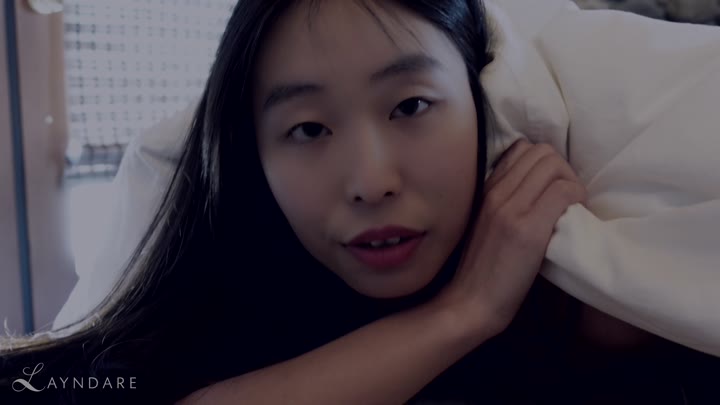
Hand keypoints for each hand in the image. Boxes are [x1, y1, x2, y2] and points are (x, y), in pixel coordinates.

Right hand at [438, 139, 585, 337]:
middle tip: (567, 198)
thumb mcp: (486, 224)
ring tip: (571, 207)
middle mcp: (497, 192)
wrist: (470, 302)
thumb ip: (504, 201)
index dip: (545, 164)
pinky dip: (578, 199)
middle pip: (543, 152)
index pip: (522, 149)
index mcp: (486, 190)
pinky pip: (563, 191)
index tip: (551, 187)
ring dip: (572, 182)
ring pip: (555, 166)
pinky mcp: (528, 229)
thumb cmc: (482, 269)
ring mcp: (511, 208)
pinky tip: (574, 219)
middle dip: (563, 170)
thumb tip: (537, 188)